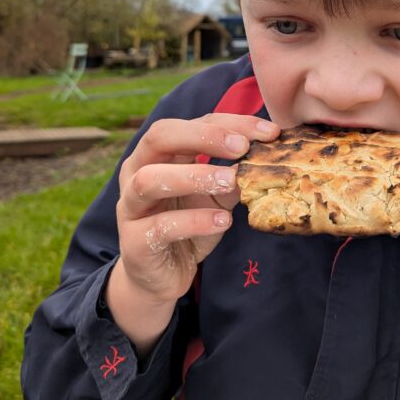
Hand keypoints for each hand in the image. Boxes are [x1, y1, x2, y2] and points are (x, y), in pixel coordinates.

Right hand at [114, 114, 279, 304]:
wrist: (162, 276)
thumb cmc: (188, 225)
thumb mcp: (217, 196)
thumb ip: (234, 175)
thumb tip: (267, 156)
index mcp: (158, 154)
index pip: (193, 123)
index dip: (231, 123)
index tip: (269, 132)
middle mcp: (137, 171)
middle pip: (160, 136)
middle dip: (203, 137)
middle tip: (242, 147)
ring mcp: (130, 205)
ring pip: (150, 179)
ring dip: (195, 176)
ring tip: (232, 182)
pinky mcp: (134, 241)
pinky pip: (161, 225)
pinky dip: (195, 220)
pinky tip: (223, 221)